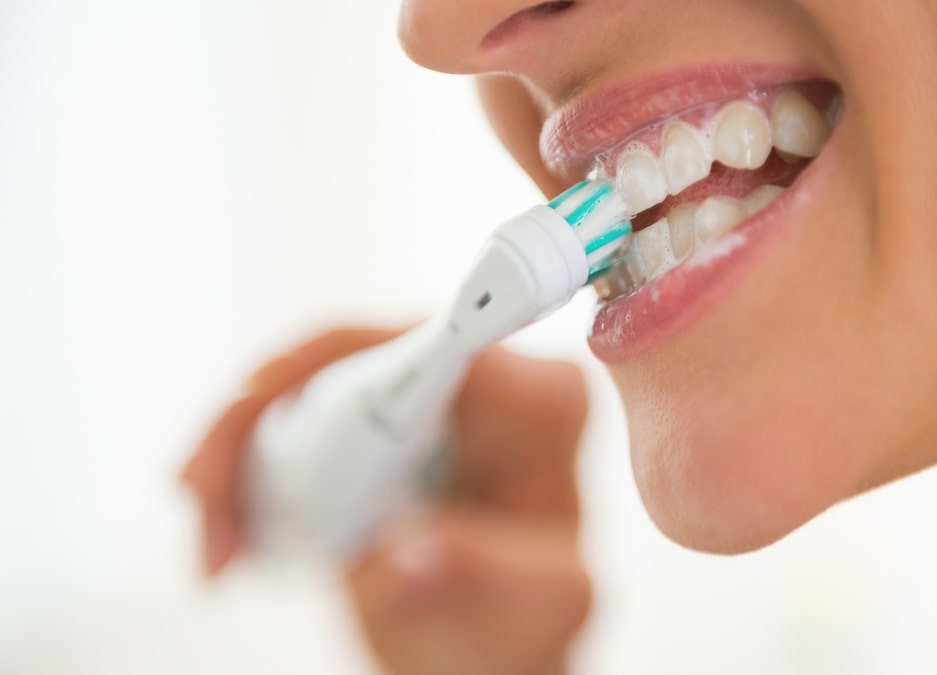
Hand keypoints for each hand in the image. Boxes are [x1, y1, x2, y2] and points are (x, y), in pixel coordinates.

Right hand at [182, 328, 591, 674]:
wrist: (494, 649)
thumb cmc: (528, 625)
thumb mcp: (530, 613)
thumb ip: (476, 579)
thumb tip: (399, 557)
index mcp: (541, 404)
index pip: (431, 340)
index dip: (333, 356)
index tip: (256, 394)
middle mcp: (488, 378)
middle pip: (345, 354)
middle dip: (255, 423)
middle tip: (208, 512)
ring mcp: (429, 392)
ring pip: (300, 383)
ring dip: (235, 456)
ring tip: (216, 548)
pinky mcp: (382, 415)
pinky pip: (292, 415)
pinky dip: (246, 471)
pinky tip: (228, 532)